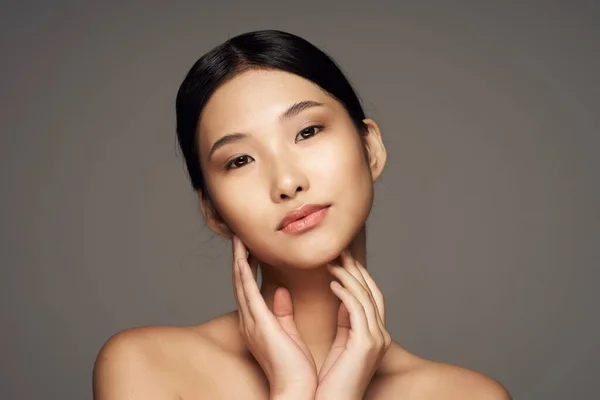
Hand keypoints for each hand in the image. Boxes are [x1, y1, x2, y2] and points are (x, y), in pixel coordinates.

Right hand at [232, 236, 316, 398]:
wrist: (296, 390)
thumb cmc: (295, 368)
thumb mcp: (289, 334)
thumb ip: (283, 312)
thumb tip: (282, 292)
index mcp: (257, 323)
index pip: (249, 289)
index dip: (247, 267)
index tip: (250, 247)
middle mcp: (250, 321)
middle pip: (240, 283)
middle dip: (239, 259)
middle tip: (238, 237)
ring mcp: (252, 323)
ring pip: (241, 284)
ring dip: (238, 261)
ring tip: (238, 240)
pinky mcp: (260, 325)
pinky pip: (248, 293)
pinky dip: (244, 274)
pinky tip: (243, 258)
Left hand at [315, 251, 391, 399]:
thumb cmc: (331, 380)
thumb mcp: (340, 344)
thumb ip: (344, 321)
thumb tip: (340, 298)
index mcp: (375, 335)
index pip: (370, 296)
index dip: (358, 275)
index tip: (342, 258)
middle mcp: (380, 335)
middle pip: (372, 292)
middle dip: (356, 269)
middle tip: (339, 251)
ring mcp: (375, 340)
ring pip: (364, 297)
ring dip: (347, 277)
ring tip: (331, 263)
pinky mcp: (365, 345)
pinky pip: (356, 311)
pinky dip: (345, 294)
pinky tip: (332, 284)